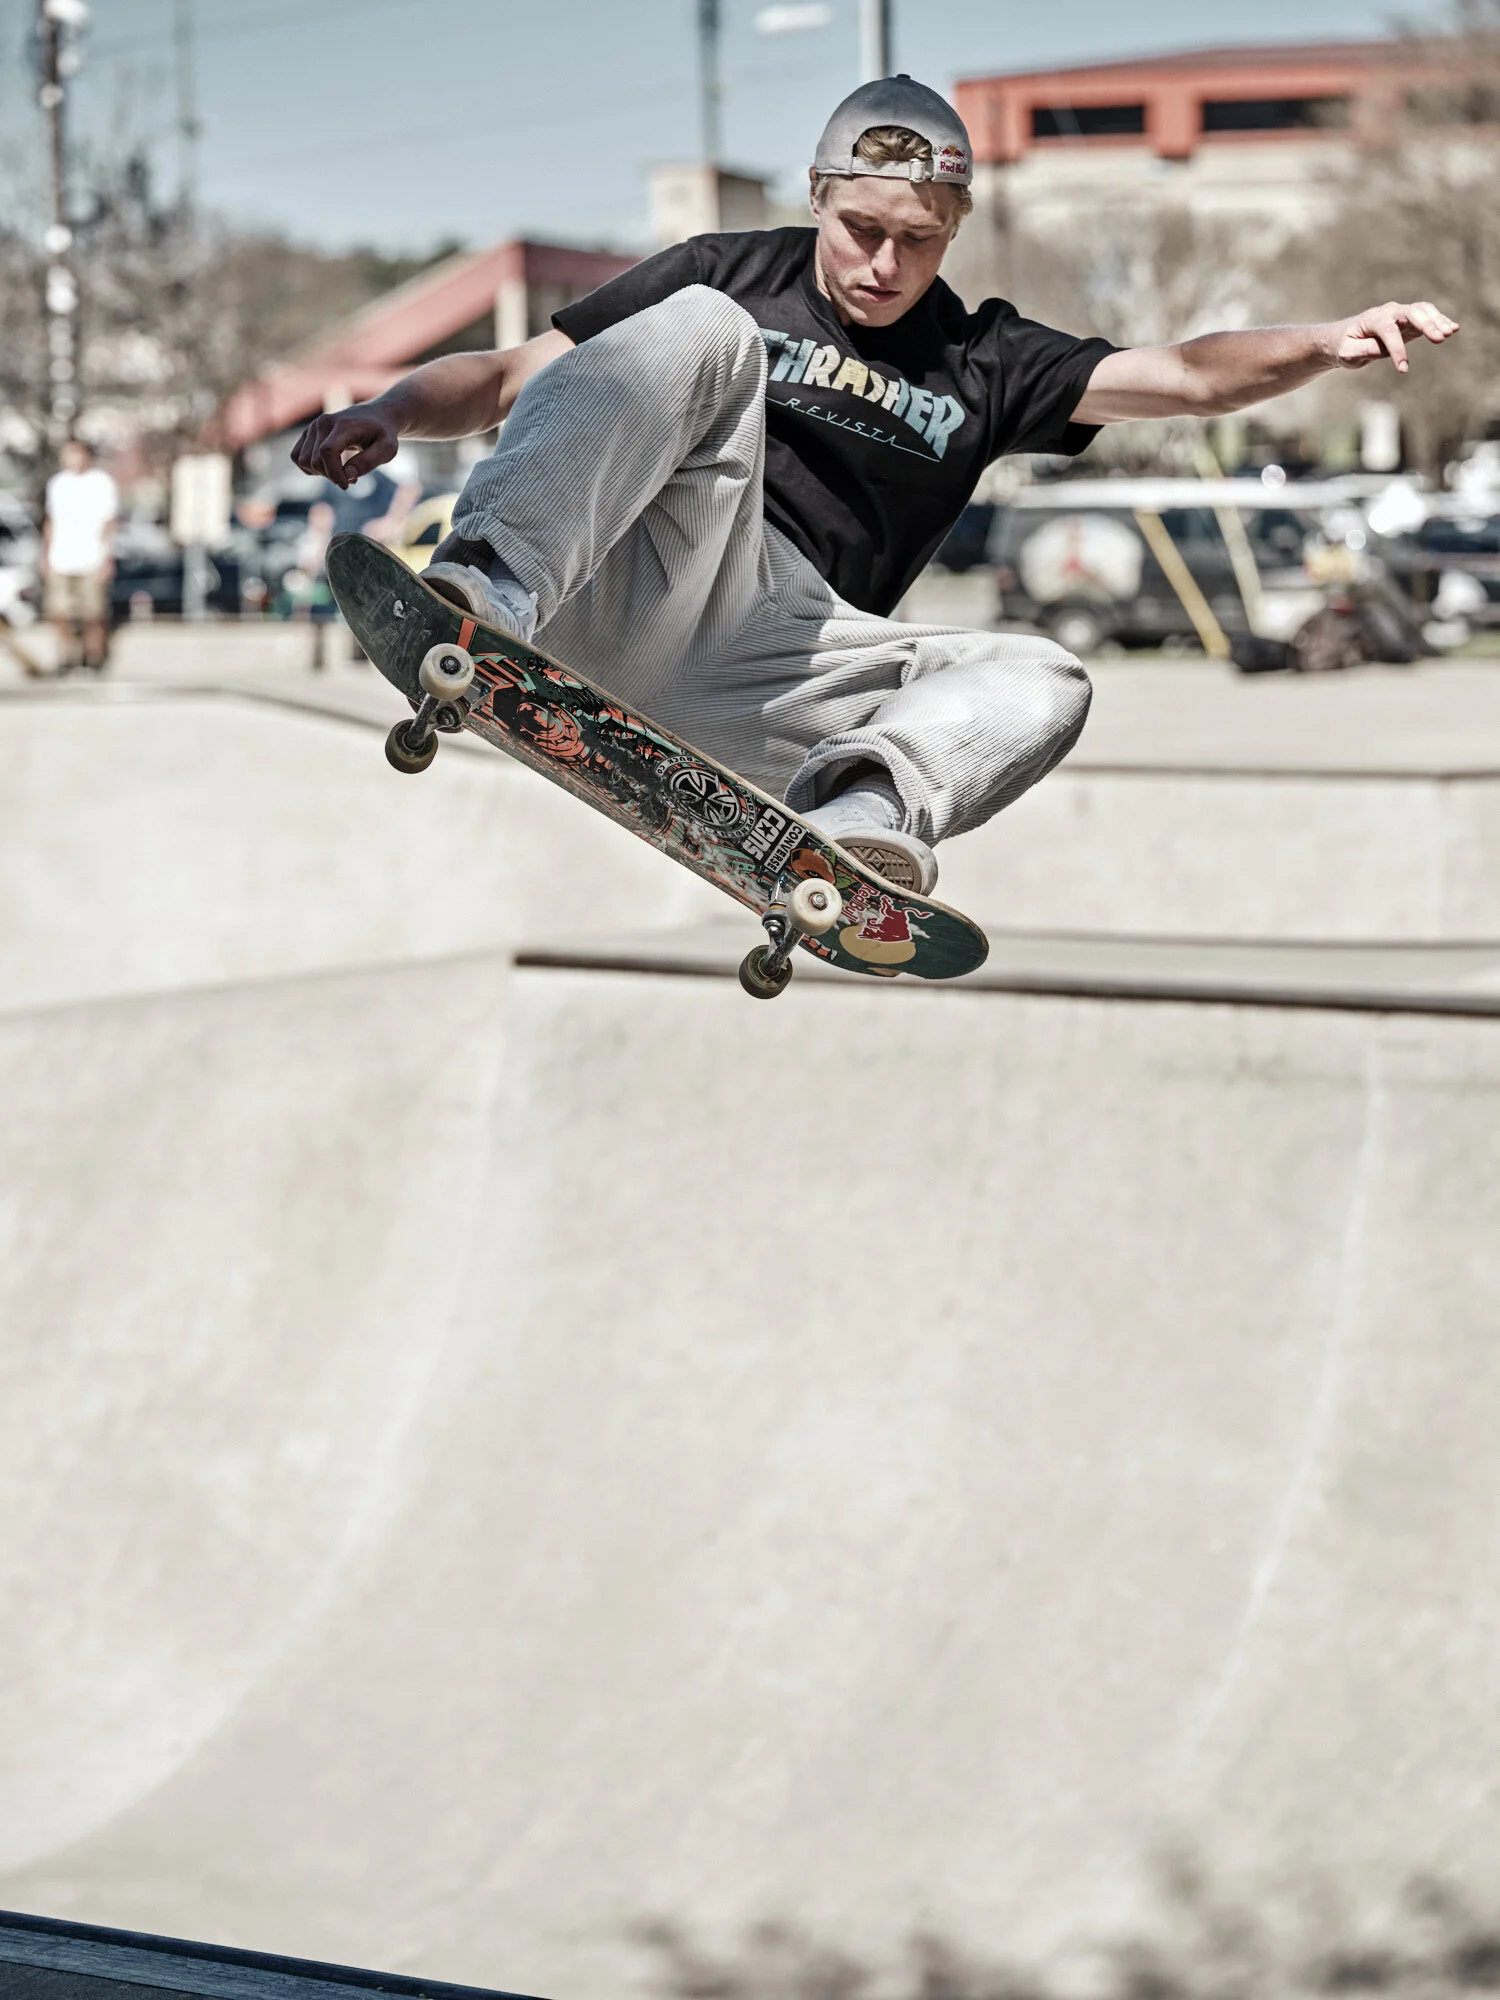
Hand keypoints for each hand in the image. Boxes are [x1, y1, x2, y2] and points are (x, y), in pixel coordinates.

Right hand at [291, 403, 398, 487]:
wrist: (376, 417)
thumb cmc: (383, 435)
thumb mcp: (387, 449)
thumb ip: (369, 461)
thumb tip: (348, 475)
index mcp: (342, 425)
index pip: (327, 451)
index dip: (334, 473)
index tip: (347, 485)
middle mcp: (322, 423)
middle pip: (314, 460)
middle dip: (331, 476)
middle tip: (352, 477)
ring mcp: (312, 427)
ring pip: (303, 460)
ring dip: (321, 473)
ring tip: (342, 471)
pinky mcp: (307, 434)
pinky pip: (298, 457)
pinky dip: (311, 468)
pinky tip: (329, 467)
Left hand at [1325, 300, 1458, 373]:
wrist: (1345, 337)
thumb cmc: (1345, 346)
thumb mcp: (1347, 353)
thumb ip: (1363, 350)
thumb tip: (1384, 350)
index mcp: (1373, 319)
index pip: (1388, 331)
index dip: (1397, 349)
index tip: (1403, 369)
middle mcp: (1389, 312)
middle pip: (1411, 313)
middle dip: (1426, 325)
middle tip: (1440, 339)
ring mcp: (1401, 314)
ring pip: (1423, 311)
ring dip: (1437, 320)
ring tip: (1450, 332)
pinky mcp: (1409, 322)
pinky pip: (1427, 316)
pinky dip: (1440, 320)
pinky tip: (1453, 328)